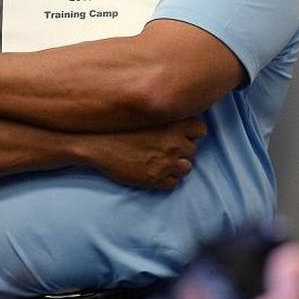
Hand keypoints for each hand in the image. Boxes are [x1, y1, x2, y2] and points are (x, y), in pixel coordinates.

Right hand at [88, 118, 204, 189]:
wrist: (97, 143)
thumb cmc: (121, 127)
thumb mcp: (149, 115)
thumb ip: (169, 119)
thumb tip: (184, 124)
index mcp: (175, 123)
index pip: (201, 130)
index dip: (191, 134)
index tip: (181, 135)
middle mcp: (175, 142)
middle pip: (193, 151)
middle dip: (181, 152)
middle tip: (163, 150)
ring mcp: (167, 162)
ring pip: (186, 168)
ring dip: (175, 167)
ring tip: (158, 162)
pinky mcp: (156, 179)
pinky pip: (172, 183)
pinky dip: (165, 180)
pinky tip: (152, 173)